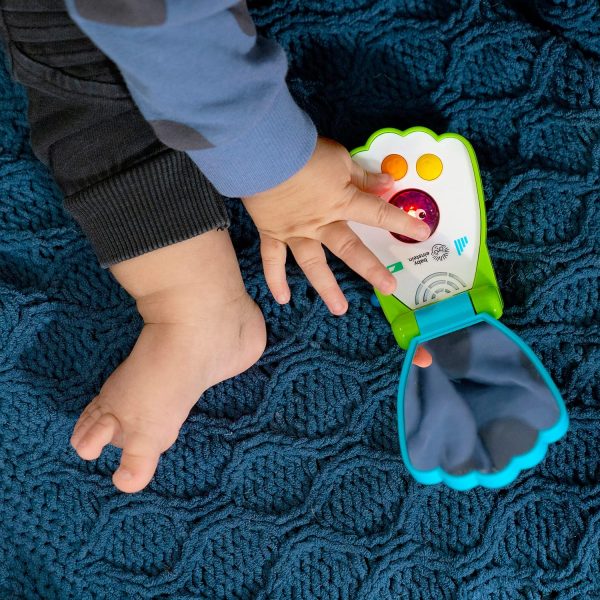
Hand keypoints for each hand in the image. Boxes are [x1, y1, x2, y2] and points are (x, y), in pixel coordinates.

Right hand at [242, 136, 431, 366]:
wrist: (262, 152)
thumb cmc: (304, 151)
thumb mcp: (340, 158)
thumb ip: (362, 176)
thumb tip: (387, 183)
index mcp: (342, 202)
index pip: (378, 215)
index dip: (401, 223)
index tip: (422, 234)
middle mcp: (322, 224)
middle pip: (350, 250)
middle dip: (371, 270)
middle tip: (388, 288)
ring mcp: (296, 233)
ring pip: (314, 265)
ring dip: (327, 288)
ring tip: (339, 309)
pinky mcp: (272, 233)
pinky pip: (273, 260)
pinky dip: (275, 280)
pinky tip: (283, 299)